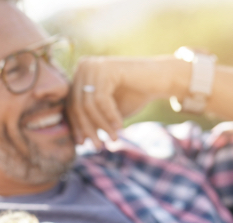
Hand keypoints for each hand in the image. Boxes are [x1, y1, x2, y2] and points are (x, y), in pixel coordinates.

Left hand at [67, 56, 183, 147]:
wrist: (162, 79)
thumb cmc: (133, 96)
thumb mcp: (106, 111)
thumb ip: (91, 120)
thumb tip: (76, 141)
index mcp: (79, 74)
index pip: (71, 104)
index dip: (76, 126)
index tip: (82, 144)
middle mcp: (83, 66)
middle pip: (77, 105)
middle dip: (88, 128)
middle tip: (97, 146)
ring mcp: (94, 65)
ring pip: (88, 105)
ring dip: (101, 125)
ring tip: (112, 139)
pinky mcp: (107, 68)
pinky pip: (101, 100)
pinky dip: (110, 116)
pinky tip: (120, 127)